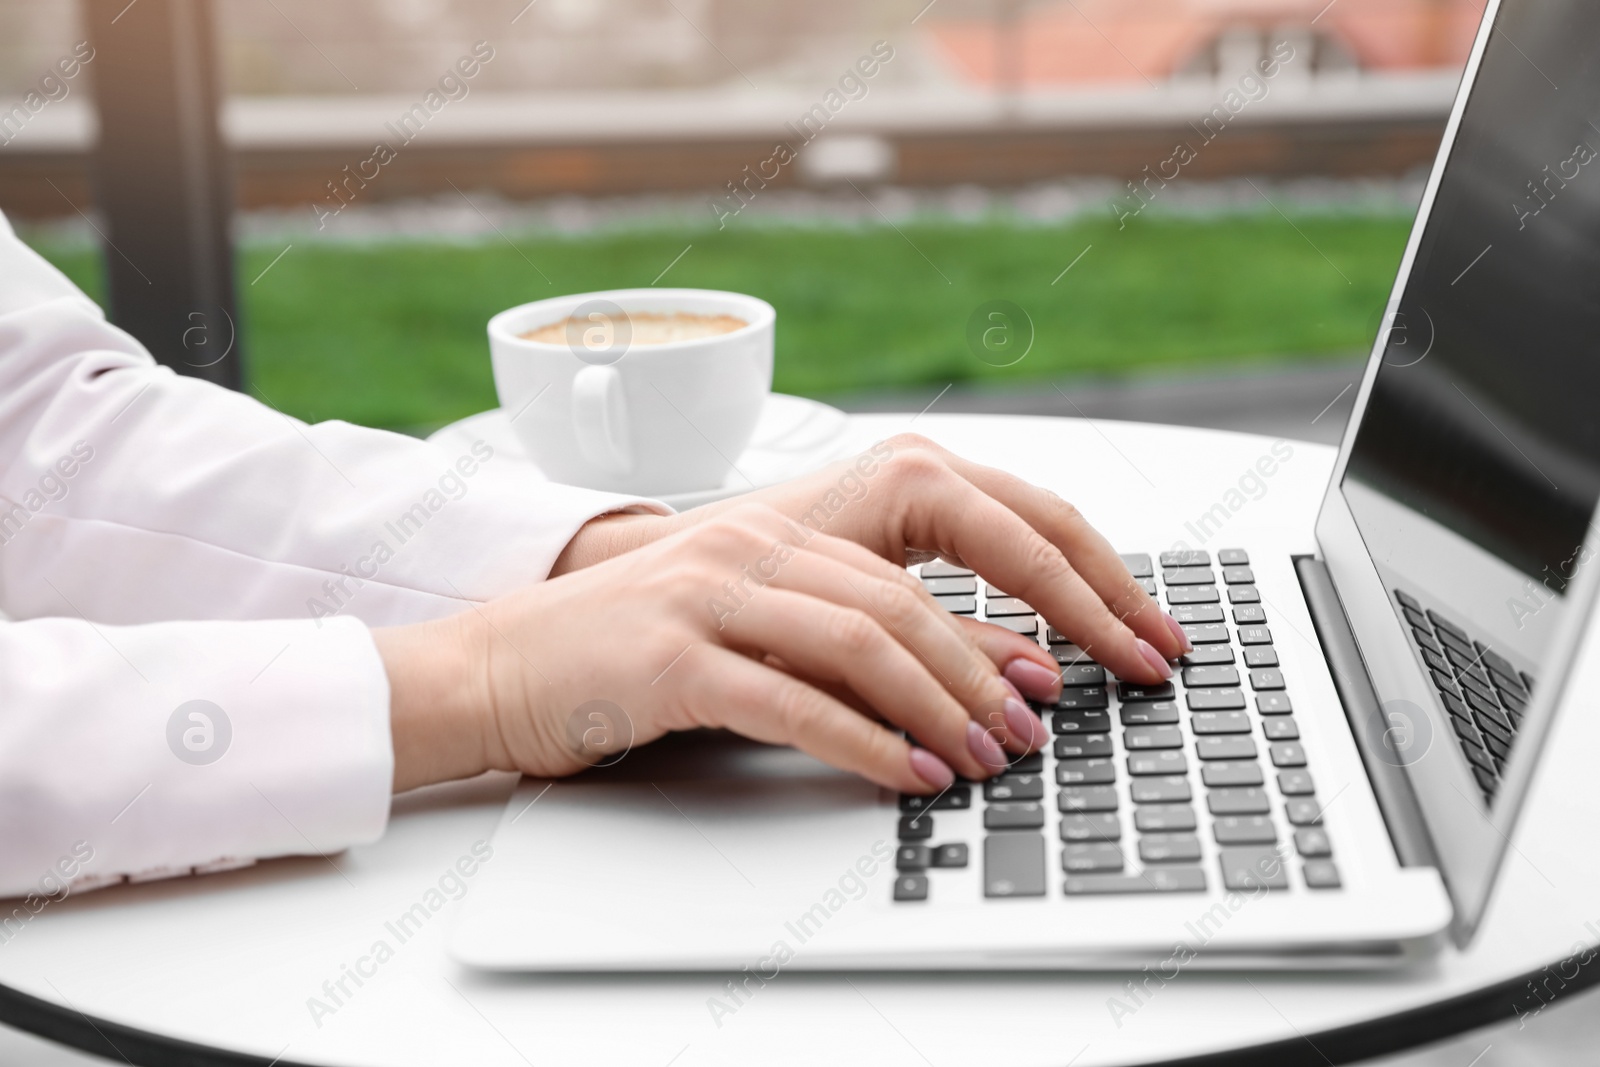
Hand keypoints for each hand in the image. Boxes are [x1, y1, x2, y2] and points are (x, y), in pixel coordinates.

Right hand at [380, 502, 1056, 792]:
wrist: (492, 668)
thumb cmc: (619, 658)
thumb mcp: (734, 631)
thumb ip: (826, 640)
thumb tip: (949, 679)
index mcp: (768, 536)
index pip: (904, 575)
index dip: (984, 628)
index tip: (1043, 680)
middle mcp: (744, 549)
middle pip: (897, 604)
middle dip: (978, 674)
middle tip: (1027, 731)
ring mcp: (705, 597)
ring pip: (858, 641)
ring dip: (938, 706)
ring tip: (985, 758)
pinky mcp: (670, 658)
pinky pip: (791, 701)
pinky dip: (864, 743)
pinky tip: (907, 773)